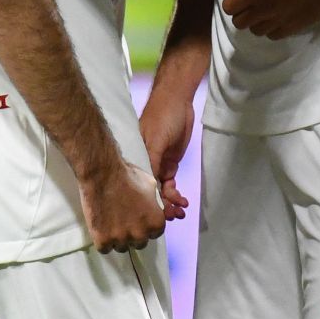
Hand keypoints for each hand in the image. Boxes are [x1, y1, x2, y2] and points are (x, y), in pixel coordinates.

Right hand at [80, 160, 169, 251]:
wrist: (102, 174)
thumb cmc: (127, 176)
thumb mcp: (150, 186)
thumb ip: (154, 203)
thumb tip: (153, 207)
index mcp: (155, 223)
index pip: (154, 234)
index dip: (146, 226)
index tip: (138, 220)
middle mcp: (141, 235)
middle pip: (139, 243)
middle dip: (133, 234)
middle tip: (123, 221)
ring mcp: (121, 239)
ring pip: (122, 247)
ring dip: (118, 239)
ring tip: (110, 223)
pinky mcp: (103, 240)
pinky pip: (104, 248)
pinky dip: (102, 241)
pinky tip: (101, 228)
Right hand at [138, 88, 196, 220]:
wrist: (178, 100)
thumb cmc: (162, 117)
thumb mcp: (155, 140)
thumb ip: (151, 163)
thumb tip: (147, 189)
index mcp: (136, 158)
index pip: (137, 185)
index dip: (145, 202)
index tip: (153, 217)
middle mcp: (145, 164)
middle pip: (149, 191)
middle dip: (160, 207)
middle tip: (172, 217)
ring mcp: (158, 164)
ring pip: (161, 191)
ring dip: (171, 203)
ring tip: (180, 213)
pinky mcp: (170, 163)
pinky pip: (170, 185)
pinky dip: (177, 195)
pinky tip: (183, 202)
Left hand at [222, 0, 319, 39]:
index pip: (229, 7)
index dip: (232, 1)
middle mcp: (263, 10)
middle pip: (239, 23)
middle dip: (242, 13)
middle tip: (252, 2)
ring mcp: (277, 22)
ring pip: (255, 31)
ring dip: (257, 21)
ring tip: (267, 9)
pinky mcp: (292, 29)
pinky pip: (272, 36)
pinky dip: (272, 28)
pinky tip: (279, 16)